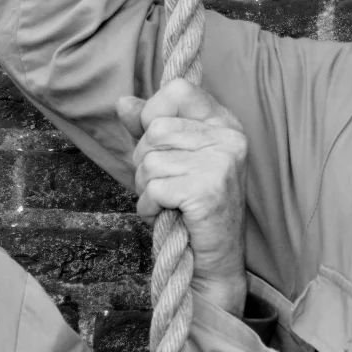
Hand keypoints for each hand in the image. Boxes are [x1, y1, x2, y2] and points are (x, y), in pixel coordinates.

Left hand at [117, 78, 248, 316]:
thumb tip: (122, 102)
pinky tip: (168, 216)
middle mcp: (229, 137)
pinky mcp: (208, 190)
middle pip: (156, 128)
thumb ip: (148, 128)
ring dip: (145, 187)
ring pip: (150, 159)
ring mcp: (222, 162)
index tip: (157, 143)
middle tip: (164, 186)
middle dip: (144, 161)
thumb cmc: (190, 210)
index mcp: (225, 123)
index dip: (153, 113)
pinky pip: (153, 187)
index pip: (178, 89)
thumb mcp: (171, 160)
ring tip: (168, 203)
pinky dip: (150, 207)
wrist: (213, 263)